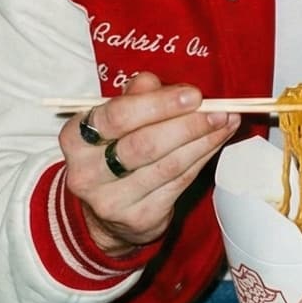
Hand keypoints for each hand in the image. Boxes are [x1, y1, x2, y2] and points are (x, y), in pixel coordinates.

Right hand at [63, 73, 238, 257]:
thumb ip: (134, 97)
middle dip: (187, 124)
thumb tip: (161, 84)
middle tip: (218, 110)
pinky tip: (216, 142)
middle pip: (144, 144)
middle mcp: (87, 172)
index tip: (193, 95)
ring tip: (226, 121)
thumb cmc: (113, 153)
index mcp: (75, 138)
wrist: (105, 214)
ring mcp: (112, 200)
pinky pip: (179, 183)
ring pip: (167, 166)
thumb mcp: (114, 120)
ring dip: (203, 141)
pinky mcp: (139, 218)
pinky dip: (202, 159)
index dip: (158, 104)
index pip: (117, 116)